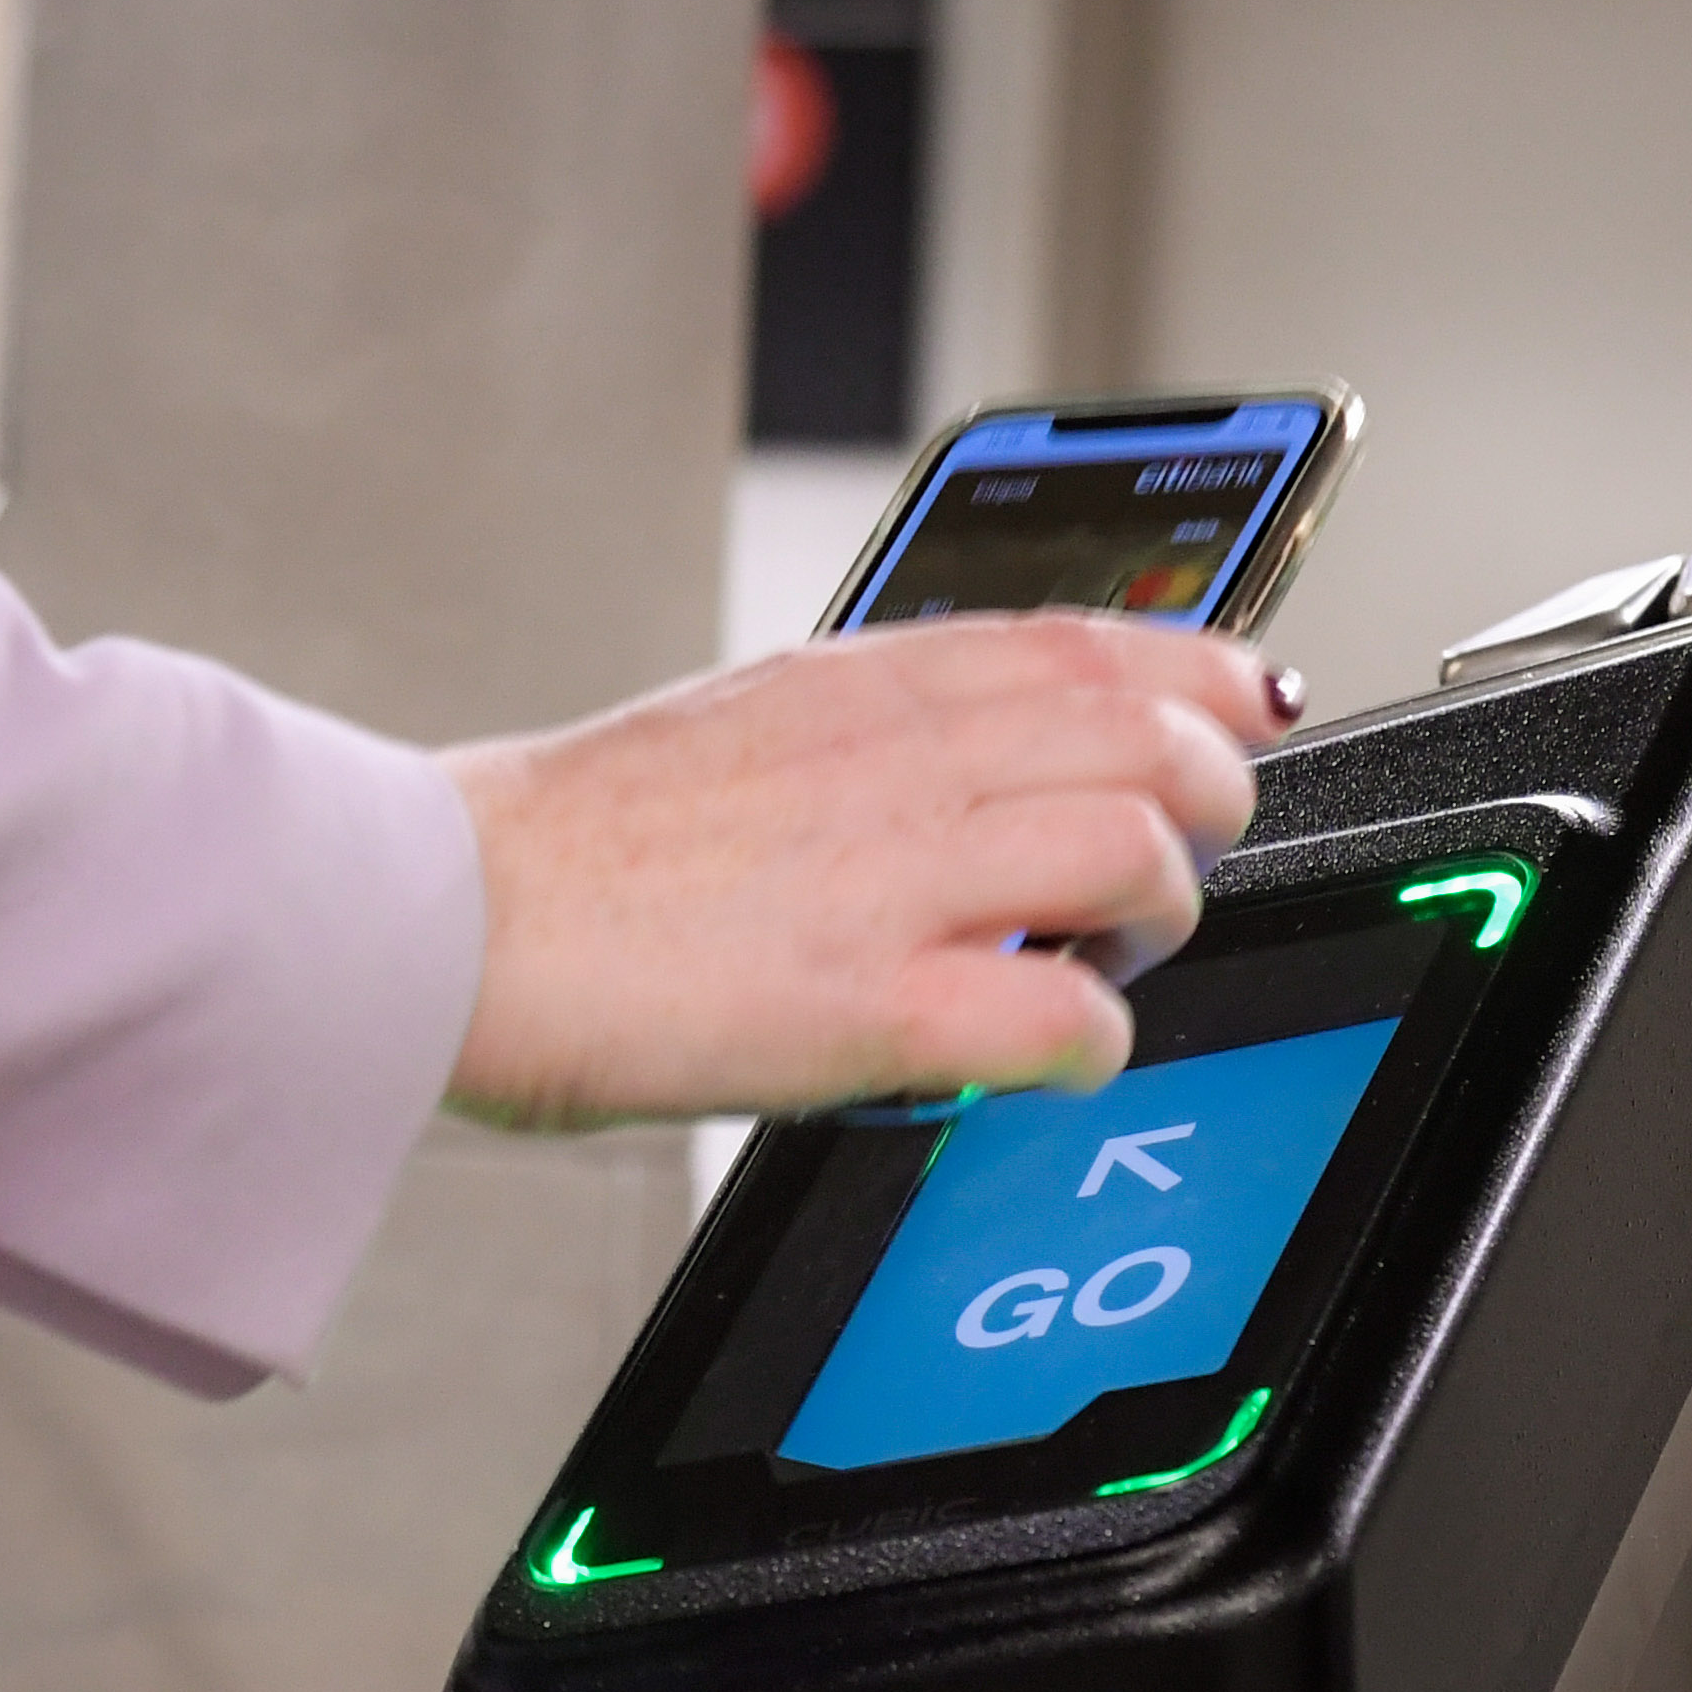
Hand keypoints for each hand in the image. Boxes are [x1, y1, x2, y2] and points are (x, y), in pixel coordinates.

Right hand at [440, 616, 1296, 1132]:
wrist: (443, 911)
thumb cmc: (566, 846)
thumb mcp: (739, 722)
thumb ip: (863, 730)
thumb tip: (960, 754)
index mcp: (863, 682)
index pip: (1096, 636)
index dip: (1205, 670)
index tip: (1249, 702)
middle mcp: (900, 760)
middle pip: (1154, 738)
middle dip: (1206, 802)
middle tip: (1168, 867)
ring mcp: (892, 877)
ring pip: (1137, 852)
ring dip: (1156, 919)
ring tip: (1098, 960)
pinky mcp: (869, 1002)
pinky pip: (1063, 1020)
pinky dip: (1088, 1045)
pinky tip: (1047, 1056)